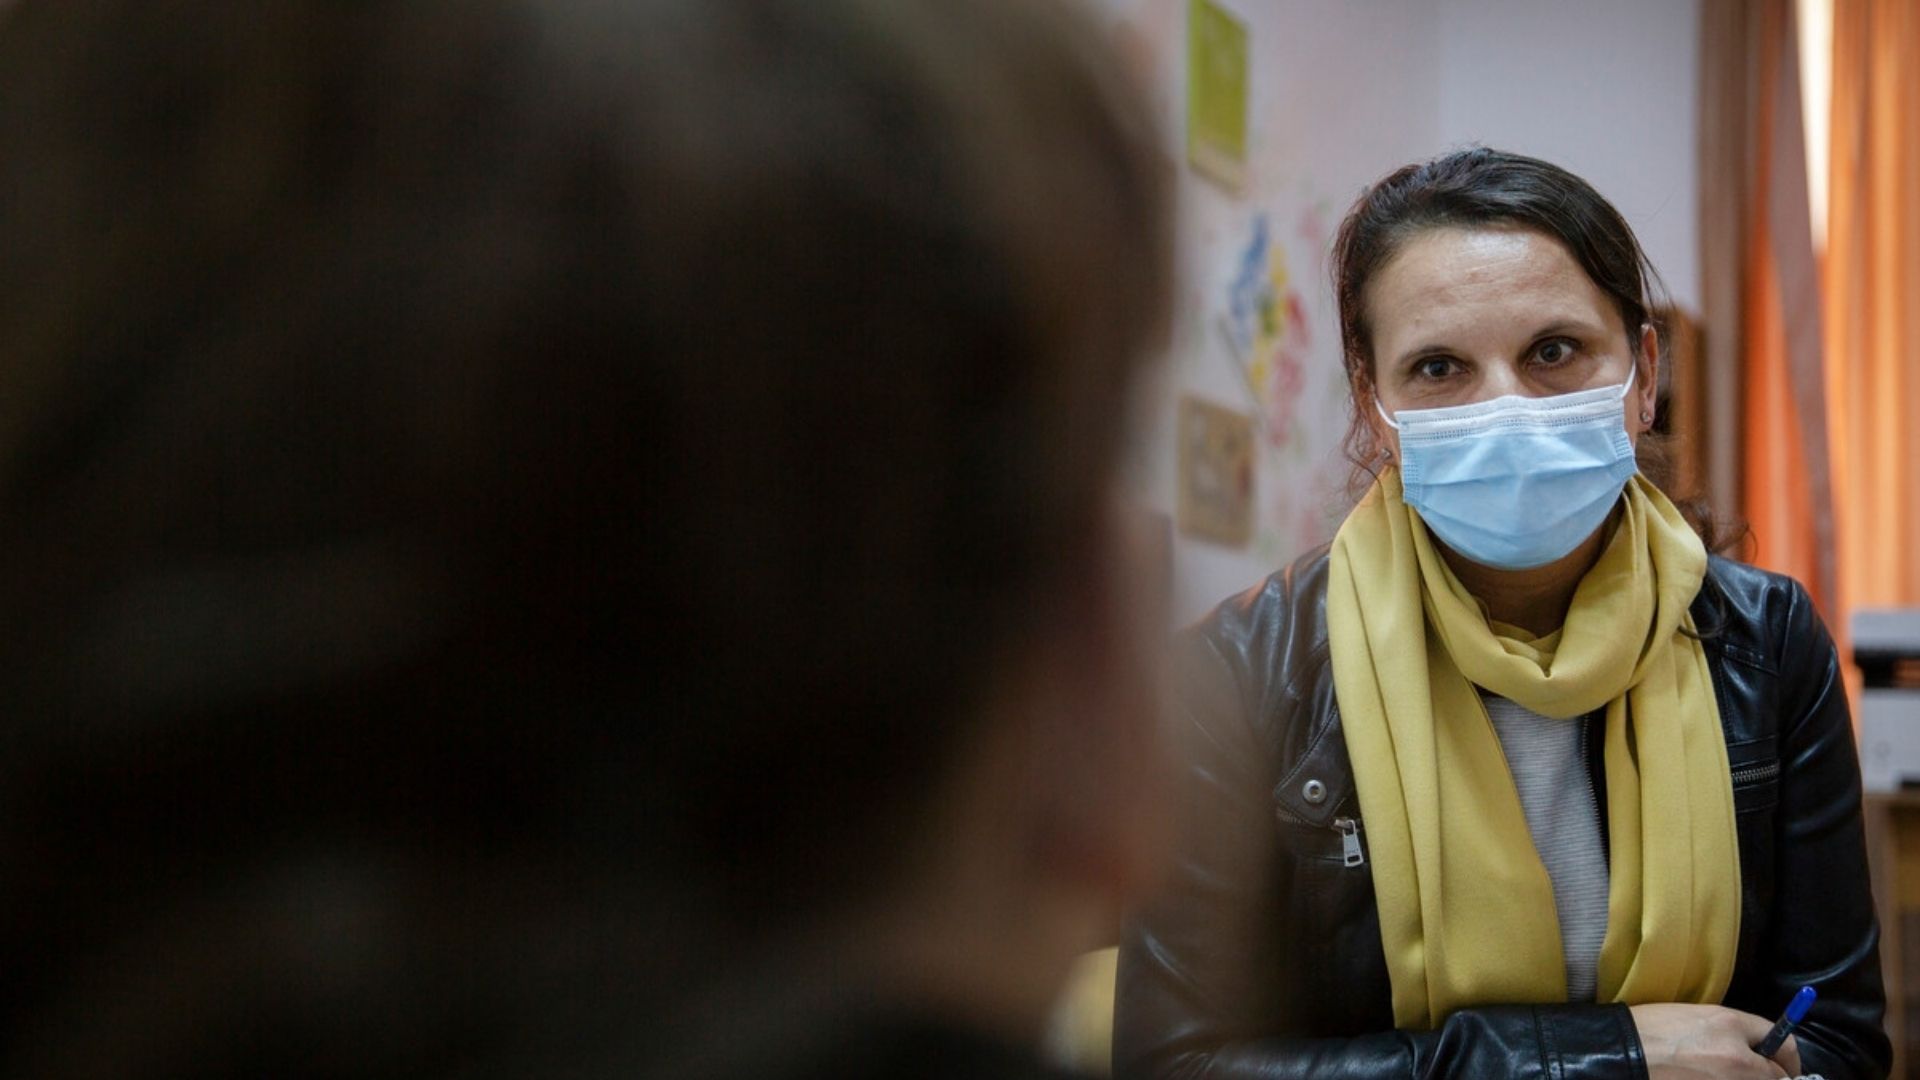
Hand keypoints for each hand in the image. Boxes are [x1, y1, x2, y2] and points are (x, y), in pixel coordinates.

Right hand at [1629, 1003, 1800, 1078]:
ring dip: (1751, 1079)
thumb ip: (1734, 1031)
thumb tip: (1763, 1051)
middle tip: (1764, 1076)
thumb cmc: (1653, 1027)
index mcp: (1731, 1025)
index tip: (1785, 1065)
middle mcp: (1737, 1058)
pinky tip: (1707, 1078)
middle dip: (1773, 1077)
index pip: (1782, 1042)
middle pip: (1776, 1076)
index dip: (1788, 1057)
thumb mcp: (1698, 1016)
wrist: (1622, 1051)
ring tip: (1723, 1073)